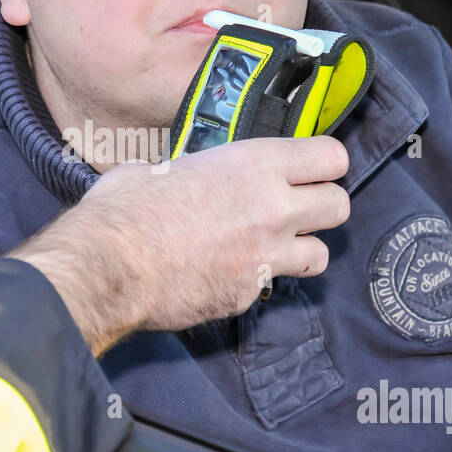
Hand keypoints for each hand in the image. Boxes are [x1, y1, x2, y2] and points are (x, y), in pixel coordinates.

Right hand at [8, 135, 349, 354]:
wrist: (111, 266)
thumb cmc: (126, 209)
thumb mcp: (161, 167)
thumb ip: (193, 170)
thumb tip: (180, 176)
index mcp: (255, 165)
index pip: (332, 156)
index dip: (323, 164)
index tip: (309, 170)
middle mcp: (273, 208)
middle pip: (339, 206)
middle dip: (321, 208)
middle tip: (296, 210)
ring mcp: (266, 256)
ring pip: (321, 254)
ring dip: (302, 250)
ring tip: (273, 247)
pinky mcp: (249, 294)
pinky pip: (272, 286)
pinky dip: (258, 280)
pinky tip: (230, 273)